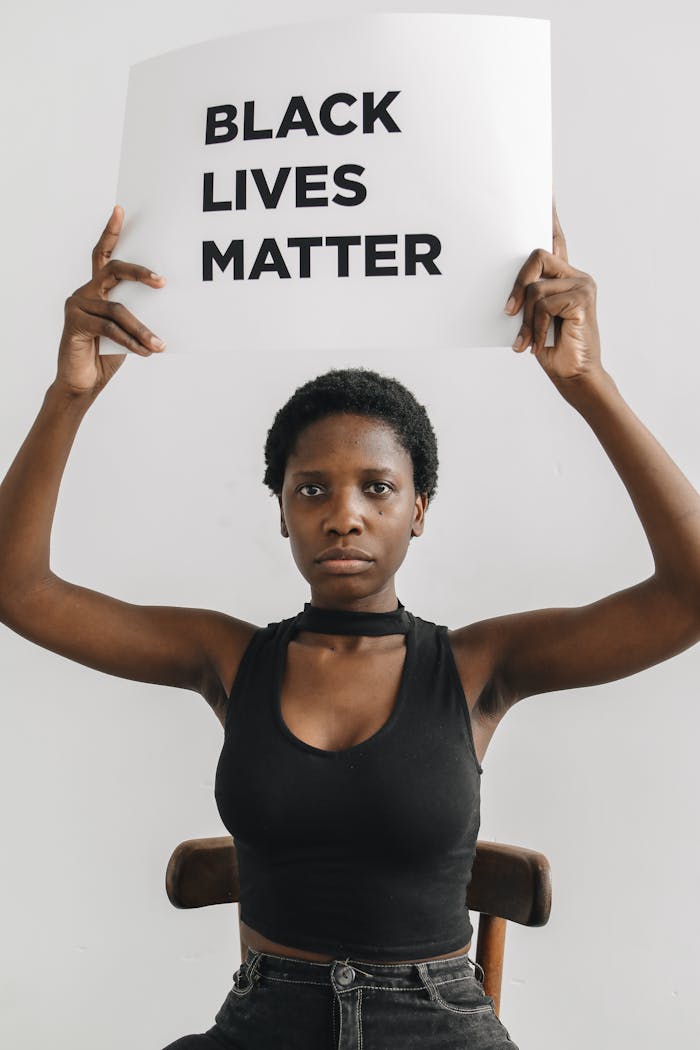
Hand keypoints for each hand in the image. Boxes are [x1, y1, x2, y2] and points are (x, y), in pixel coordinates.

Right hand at [56, 206, 166, 395]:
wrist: (84, 381)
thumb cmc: (107, 353)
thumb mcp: (127, 329)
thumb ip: (137, 311)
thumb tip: (164, 300)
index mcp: (98, 288)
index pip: (103, 254)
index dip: (111, 232)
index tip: (120, 210)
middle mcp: (86, 291)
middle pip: (113, 270)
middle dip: (140, 273)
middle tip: (162, 282)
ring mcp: (78, 304)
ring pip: (118, 308)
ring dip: (143, 329)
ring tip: (159, 345)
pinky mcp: (74, 322)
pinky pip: (110, 328)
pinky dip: (131, 341)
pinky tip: (146, 351)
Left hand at [504, 200, 601, 381]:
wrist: (574, 377)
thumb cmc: (550, 350)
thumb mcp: (530, 319)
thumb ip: (525, 296)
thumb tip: (506, 288)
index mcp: (563, 277)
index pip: (555, 238)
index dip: (549, 213)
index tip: (545, 187)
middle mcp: (575, 275)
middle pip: (535, 256)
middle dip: (516, 286)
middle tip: (508, 312)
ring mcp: (582, 285)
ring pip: (535, 286)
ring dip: (525, 319)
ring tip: (527, 341)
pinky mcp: (583, 297)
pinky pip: (543, 303)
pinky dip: (535, 327)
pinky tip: (539, 343)